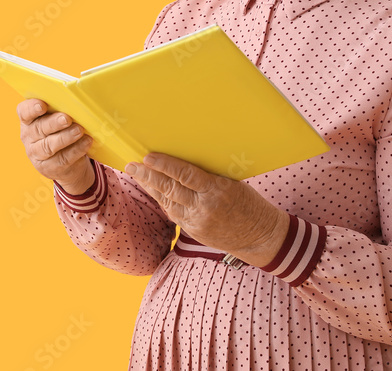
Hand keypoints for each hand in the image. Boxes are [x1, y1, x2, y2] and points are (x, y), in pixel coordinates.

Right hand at [17, 98, 94, 192]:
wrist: (67, 164)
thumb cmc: (60, 132)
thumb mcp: (56, 120)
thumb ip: (60, 110)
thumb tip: (77, 100)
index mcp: (28, 121)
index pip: (24, 112)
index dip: (31, 108)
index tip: (42, 105)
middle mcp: (29, 137)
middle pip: (38, 129)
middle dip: (53, 123)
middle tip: (67, 119)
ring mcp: (37, 154)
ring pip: (49, 146)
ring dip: (65, 137)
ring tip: (79, 130)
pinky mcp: (50, 167)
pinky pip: (63, 158)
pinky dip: (76, 150)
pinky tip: (86, 142)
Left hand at [125, 152, 287, 266]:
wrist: (260, 236)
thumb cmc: (249, 203)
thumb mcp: (233, 183)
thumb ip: (209, 176)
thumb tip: (183, 161)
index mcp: (218, 190)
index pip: (185, 174)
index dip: (165, 165)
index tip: (148, 156)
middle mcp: (205, 207)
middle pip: (170, 188)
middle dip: (147, 175)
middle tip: (131, 165)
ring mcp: (197, 221)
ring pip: (167, 201)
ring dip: (149, 187)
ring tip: (136, 174)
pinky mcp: (193, 231)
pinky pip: (172, 213)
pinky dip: (161, 200)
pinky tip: (152, 190)